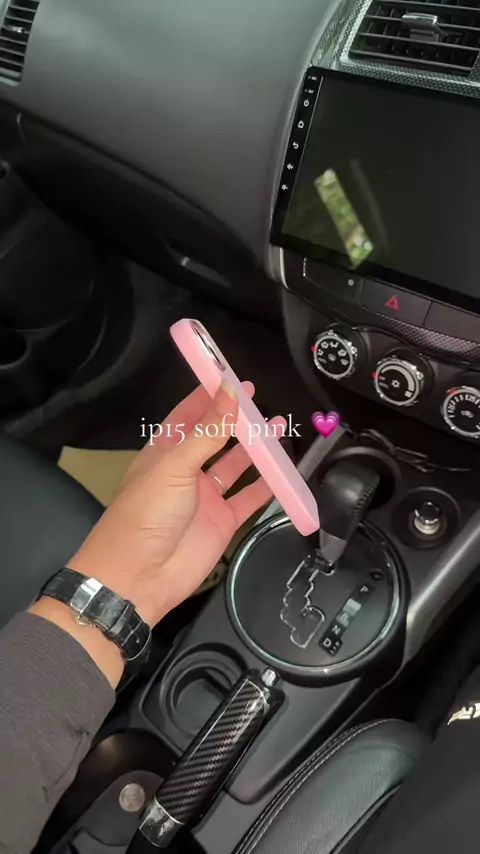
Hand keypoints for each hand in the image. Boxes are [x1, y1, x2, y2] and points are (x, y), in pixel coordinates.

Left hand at [31, 381, 278, 685]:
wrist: (138, 577)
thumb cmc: (144, 515)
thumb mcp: (174, 466)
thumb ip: (207, 431)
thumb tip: (228, 392)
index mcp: (164, 452)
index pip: (189, 415)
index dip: (210, 396)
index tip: (232, 378)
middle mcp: (185, 471)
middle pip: (217, 438)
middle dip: (237, 420)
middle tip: (260, 400)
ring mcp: (205, 497)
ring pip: (236, 465)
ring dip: (256, 448)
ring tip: (278, 426)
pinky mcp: (222, 522)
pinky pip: (249, 499)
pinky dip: (267, 486)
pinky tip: (283, 471)